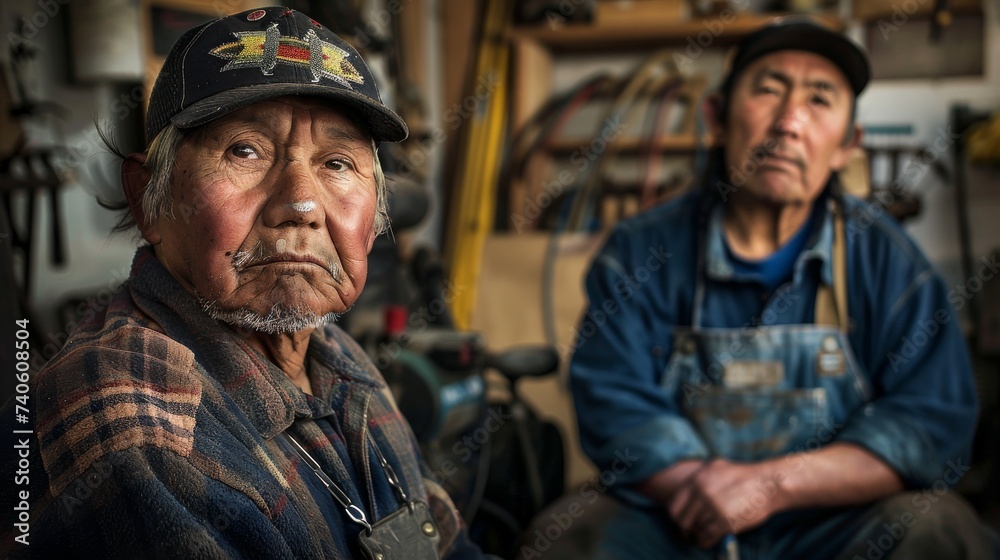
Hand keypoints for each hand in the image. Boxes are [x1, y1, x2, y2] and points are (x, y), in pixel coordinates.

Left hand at [665, 458, 785, 548]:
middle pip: (681, 521)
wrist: (768, 484)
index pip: (673, 505)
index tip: (681, 522)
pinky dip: (705, 542)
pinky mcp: (725, 522)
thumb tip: (685, 488)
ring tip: (703, 535)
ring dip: (697, 535)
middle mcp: (702, 493)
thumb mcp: (716, 466)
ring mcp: (714, 507)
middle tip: (690, 533)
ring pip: (694, 531)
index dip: (676, 516)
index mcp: (697, 479)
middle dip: (685, 529)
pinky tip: (710, 540)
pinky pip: (706, 538)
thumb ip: (699, 477)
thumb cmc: (744, 476)